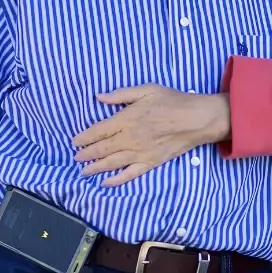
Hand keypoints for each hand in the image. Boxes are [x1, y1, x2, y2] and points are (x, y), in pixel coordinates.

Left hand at [71, 85, 231, 185]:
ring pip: (112, 163)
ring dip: (96, 167)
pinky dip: (117, 180)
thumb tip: (100, 98)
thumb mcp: (147, 90)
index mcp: (127, 118)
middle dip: (86, 154)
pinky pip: (130, 174)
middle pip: (102, 148)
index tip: (75, 141)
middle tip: (76, 157)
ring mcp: (140, 152)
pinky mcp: (151, 163)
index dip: (85, 137)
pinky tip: (106, 183)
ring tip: (84, 171)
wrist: (196, 119)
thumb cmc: (172, 101)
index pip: (99, 130)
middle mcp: (130, 138)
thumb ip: (122, 95)